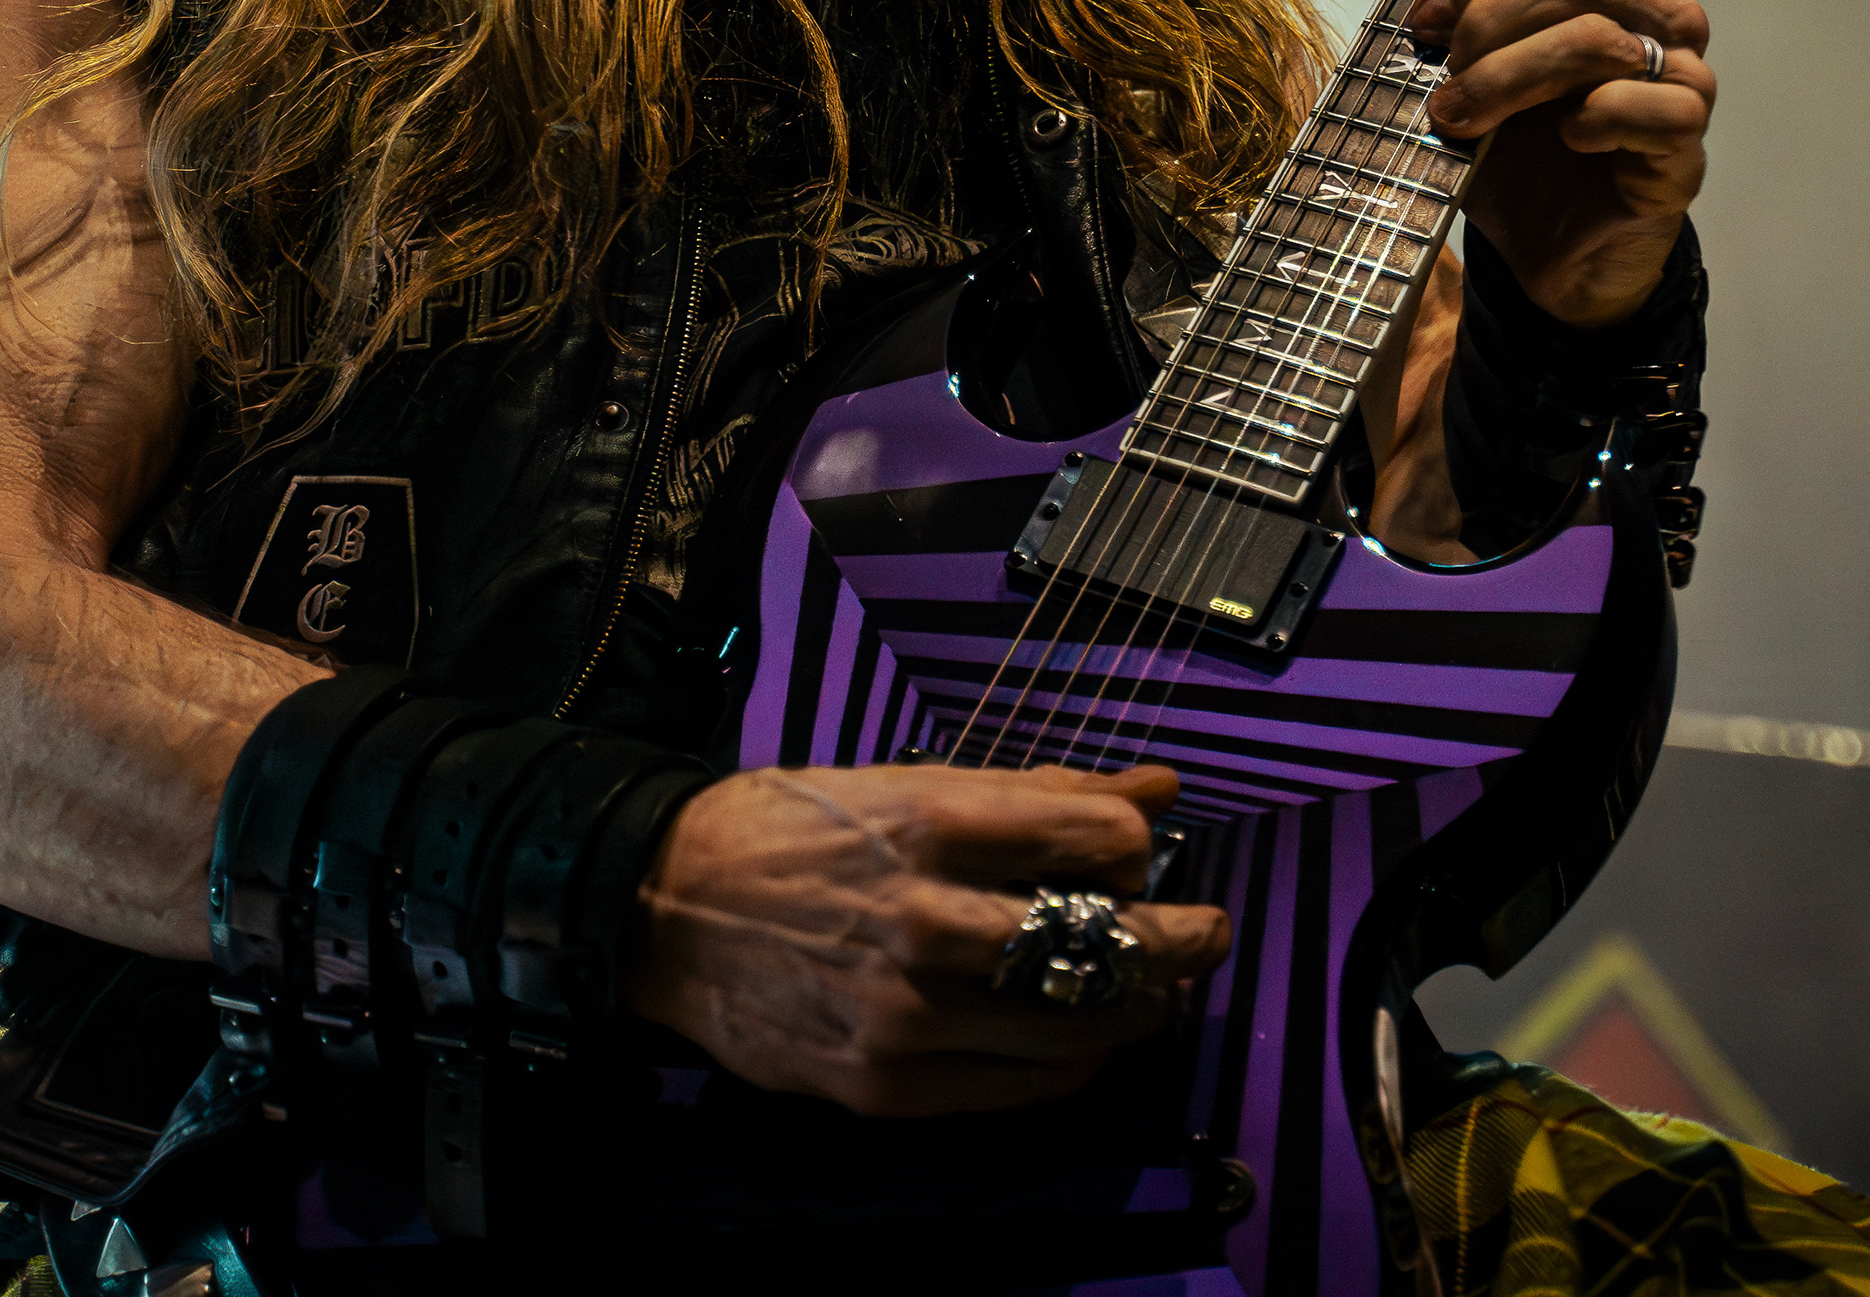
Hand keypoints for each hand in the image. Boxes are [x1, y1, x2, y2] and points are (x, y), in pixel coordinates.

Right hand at [626, 761, 1230, 1117]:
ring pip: (1073, 1029)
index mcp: (930, 823)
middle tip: (1206, 934)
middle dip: (1179, 942)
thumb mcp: (905, 782)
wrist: (663, 911)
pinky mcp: (886, 1086)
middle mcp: (924, 921)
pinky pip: (1019, 1088)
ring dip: (1136, 1011)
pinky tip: (1080, 1038)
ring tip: (1154, 992)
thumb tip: (1157, 789)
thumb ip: (1037, 793)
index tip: (1139, 852)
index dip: (1137, 846)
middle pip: (1101, 945)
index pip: (1094, 840)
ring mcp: (905, 1015)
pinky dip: (1070, 1064)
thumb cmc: (789, 832)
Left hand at [1313, 0, 1713, 329]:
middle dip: (1489, 27)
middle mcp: (1661, 18)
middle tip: (1443, 81)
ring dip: (1514, 77)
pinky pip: (1660, 108)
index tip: (1423, 21)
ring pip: (1605, 41)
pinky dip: (1598, 119)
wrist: (1544, 256)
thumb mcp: (1441, 44)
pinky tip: (1561, 140)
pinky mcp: (1685, 151)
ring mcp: (1682, 82)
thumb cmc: (1512, 143)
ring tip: (1461, 119)